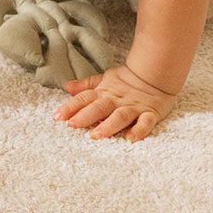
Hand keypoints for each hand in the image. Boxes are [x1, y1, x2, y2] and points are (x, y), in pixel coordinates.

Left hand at [54, 64, 176, 141]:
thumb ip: (86, 86)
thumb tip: (67, 86)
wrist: (155, 74)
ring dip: (109, 125)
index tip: (57, 116)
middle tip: (73, 125)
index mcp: (104, 93)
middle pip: (100, 107)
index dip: (70, 107)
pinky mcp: (150, 113)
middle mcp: (117, 101)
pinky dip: (140, 130)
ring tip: (98, 135)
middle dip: (86, 116)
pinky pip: (146, 122)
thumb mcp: (104, 80)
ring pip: (121, 116)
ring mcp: (133, 107)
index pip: (84, 98)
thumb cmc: (126, 81)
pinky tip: (132, 139)